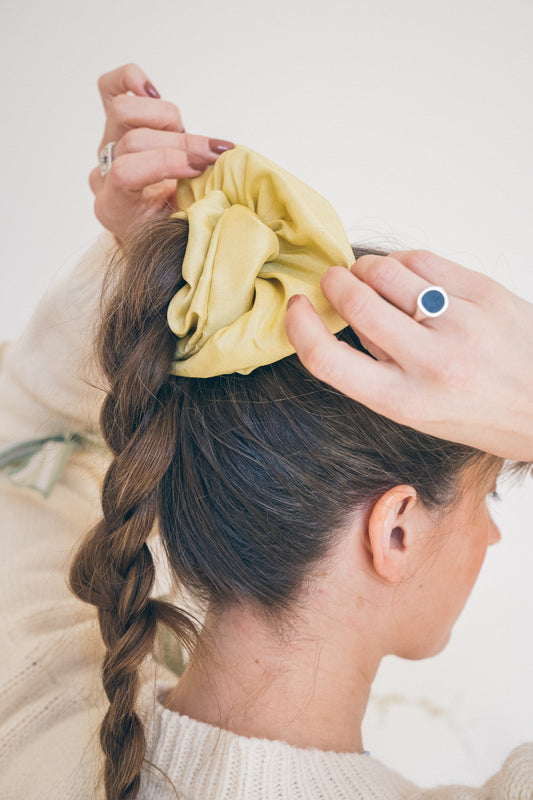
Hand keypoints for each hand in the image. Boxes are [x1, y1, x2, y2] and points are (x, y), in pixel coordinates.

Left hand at [88, 63, 233, 241]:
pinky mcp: (115, 125)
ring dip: (166, 119)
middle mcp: (104, 173)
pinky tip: (153, 93)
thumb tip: (219, 193)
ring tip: (186, 136)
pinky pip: (110, 88)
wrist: (154, 226)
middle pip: (134, 140)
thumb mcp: (186, 233)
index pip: (126, 172)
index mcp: (114, 207)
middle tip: (214, 156)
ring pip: (123, 110)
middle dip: (182, 144)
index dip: (166, 163)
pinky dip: (132, 82)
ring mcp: (107, 146)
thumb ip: (194, 214)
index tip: (201, 168)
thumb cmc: (173, 230)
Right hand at [285, 250, 532, 461]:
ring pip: (386, 272)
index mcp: (405, 402)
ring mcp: (461, 322)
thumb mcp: (419, 412)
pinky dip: (403, 262)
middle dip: (335, 283)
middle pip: (355, 302)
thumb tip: (343, 316)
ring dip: (366, 268)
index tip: (296, 308)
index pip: (328, 360)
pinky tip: (404, 273)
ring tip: (369, 276)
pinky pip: (424, 260)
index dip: (300, 326)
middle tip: (334, 281)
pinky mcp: (485, 293)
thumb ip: (378, 368)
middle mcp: (431, 362)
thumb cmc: (482, 414)